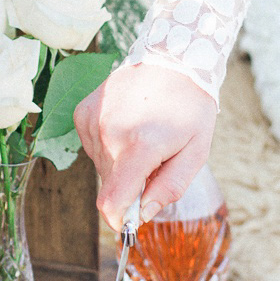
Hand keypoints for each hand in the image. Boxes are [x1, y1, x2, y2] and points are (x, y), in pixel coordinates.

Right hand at [74, 63, 217, 230]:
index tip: (128, 222)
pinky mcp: (83, 110)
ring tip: (142, 136)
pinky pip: (91, 144)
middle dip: (129, 184)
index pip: (111, 202)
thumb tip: (142, 214)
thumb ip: (170, 188)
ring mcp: (93, 120)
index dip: (118, 219)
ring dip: (119, 162)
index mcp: (140, 147)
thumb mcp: (196, 152)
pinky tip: (126, 124)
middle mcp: (110, 134)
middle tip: (153, 161)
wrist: (173, 58)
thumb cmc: (190, 108)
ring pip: (100, 164)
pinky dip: (107, 143)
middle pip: (109, 184)